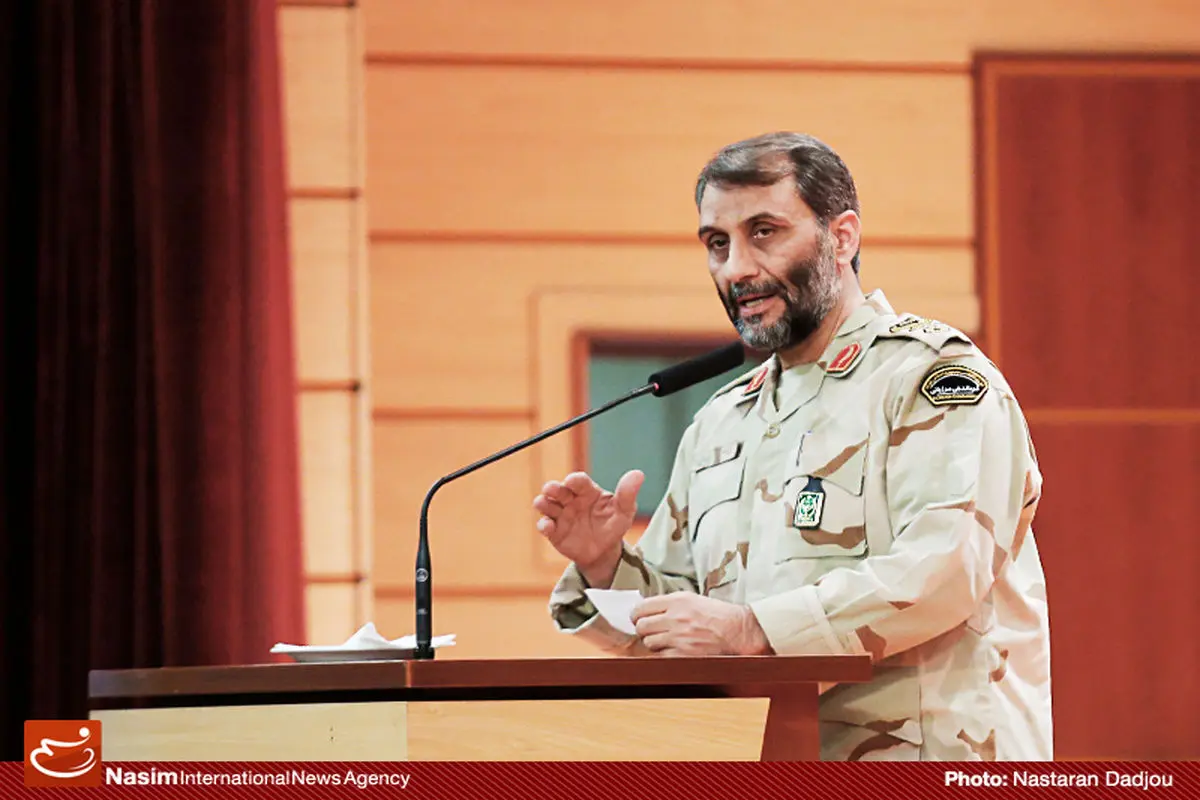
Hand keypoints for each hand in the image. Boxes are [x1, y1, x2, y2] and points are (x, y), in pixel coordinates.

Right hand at [534, 470, 643, 587]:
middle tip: (551, 489)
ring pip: (546, 504)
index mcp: (587, 491)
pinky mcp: (554, 531)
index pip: (579, 481)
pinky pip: (544, 525)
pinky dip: (544, 524)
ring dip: (543, 502)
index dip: (574, 480)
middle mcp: (571, 500)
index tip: (572, 481)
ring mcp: (561, 515)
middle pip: (558, 490)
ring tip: (543, 503)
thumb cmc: (614, 525)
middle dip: (553, 488)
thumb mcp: (624, 511)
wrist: (604, 551)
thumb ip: (627, 494)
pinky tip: (547, 526)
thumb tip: (638, 474)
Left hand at [631, 593, 772, 656]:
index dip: (636, 615)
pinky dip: (665, 655)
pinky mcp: (684, 654)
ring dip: (654, 643)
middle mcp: (676, 618)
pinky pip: (662, 656)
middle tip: (649, 631)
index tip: (637, 618)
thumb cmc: (717, 615)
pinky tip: (674, 650)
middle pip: (641, 626)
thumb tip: (647, 610)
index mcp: (677, 601)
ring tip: (665, 640)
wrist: (738, 631)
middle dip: (643, 630)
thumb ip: (669, 603)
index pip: (641, 607)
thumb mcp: (692, 599)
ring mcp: (679, 637)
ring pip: (649, 643)